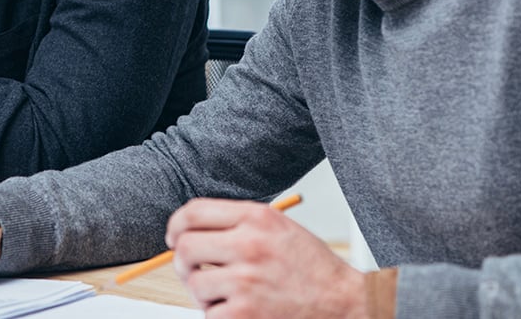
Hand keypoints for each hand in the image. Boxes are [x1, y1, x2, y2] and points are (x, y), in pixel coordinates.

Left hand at [165, 198, 366, 318]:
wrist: (345, 303)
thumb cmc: (311, 269)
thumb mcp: (278, 229)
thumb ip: (238, 224)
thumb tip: (190, 231)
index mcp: (256, 218)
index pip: (193, 212)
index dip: (176, 226)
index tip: (174, 238)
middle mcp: (249, 245)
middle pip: (185, 247)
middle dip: (183, 263)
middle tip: (193, 272)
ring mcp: (246, 281)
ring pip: (194, 284)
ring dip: (204, 294)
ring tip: (227, 295)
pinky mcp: (245, 314)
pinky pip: (209, 314)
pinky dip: (219, 315)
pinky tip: (240, 311)